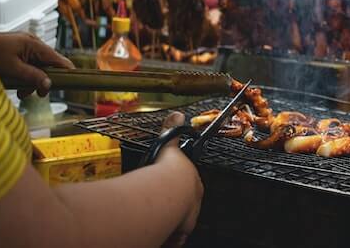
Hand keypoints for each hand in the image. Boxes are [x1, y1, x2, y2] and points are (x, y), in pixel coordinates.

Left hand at [0, 32, 73, 97]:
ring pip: (39, 67)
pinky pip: (31, 64)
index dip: (67, 72)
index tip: (71, 84)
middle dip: (42, 81)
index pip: (59, 60)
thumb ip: (32, 76)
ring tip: (21, 92)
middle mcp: (33, 43)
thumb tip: (48, 85)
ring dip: (32, 81)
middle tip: (36, 94)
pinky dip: (27, 75)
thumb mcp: (12, 69)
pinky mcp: (21, 50)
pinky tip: (18, 83)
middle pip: (49, 65)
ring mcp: (27, 46)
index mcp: (34, 44)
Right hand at [158, 112, 203, 247]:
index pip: (188, 190)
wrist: (167, 193)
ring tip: (155, 220)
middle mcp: (193, 205)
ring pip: (176, 225)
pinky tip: (155, 234)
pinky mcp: (176, 236)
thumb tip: (177, 114)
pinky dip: (163, 236)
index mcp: (194, 185)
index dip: (177, 191)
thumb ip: (172, 131)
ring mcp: (186, 222)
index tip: (166, 192)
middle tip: (159, 207)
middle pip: (183, 209)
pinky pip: (170, 239)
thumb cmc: (168, 172)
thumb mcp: (169, 147)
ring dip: (167, 222)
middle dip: (173, 208)